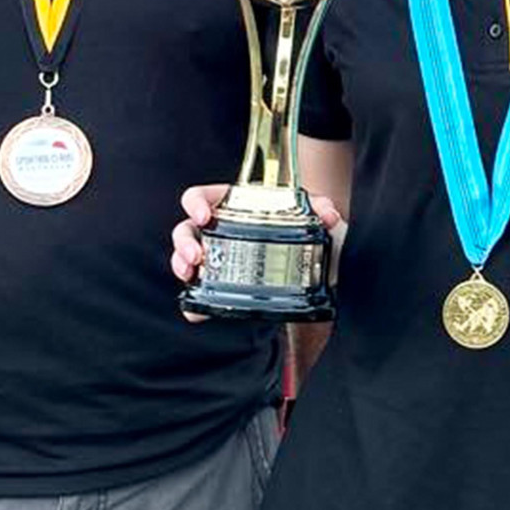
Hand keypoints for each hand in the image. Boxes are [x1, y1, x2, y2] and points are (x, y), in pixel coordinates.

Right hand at [170, 184, 343, 321]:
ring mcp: (217, 256)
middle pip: (185, 230)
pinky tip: (196, 312)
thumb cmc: (303, 225)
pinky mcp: (221, 283)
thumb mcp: (313, 212)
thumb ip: (321, 208)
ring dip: (180, 266)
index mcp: (231, 204)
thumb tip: (328, 216)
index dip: (195, 203)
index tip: (205, 217)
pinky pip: (199, 292)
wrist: (313, 257)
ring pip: (184, 258)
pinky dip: (193, 304)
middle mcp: (217, 229)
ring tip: (190, 276)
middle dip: (184, 243)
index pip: (200, 197)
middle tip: (197, 258)